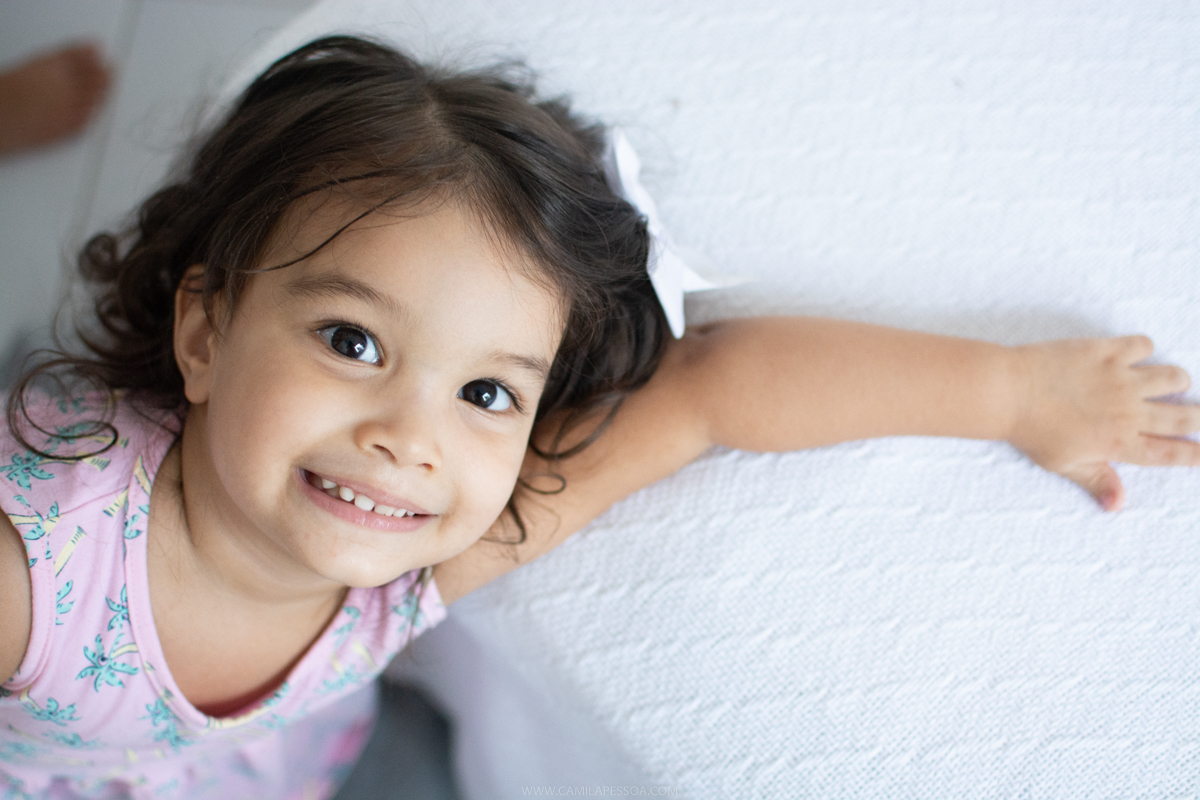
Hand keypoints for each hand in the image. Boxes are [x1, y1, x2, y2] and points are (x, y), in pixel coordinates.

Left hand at [1009, 335, 1199, 510]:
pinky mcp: (1107, 352)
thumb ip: (1097, 481)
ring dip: (1177, 380)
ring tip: (1174, 381)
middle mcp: (1128, 412)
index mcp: (1118, 443)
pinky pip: (1142, 345)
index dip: (1193, 455)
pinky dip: (1145, 348)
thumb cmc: (1031, 432)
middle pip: (1181, 417)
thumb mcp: (1064, 464)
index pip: (1168, 453)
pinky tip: (1137, 352)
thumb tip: (1118, 506)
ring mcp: (1120, 379)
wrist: (1009, 393)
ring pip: (1170, 377)